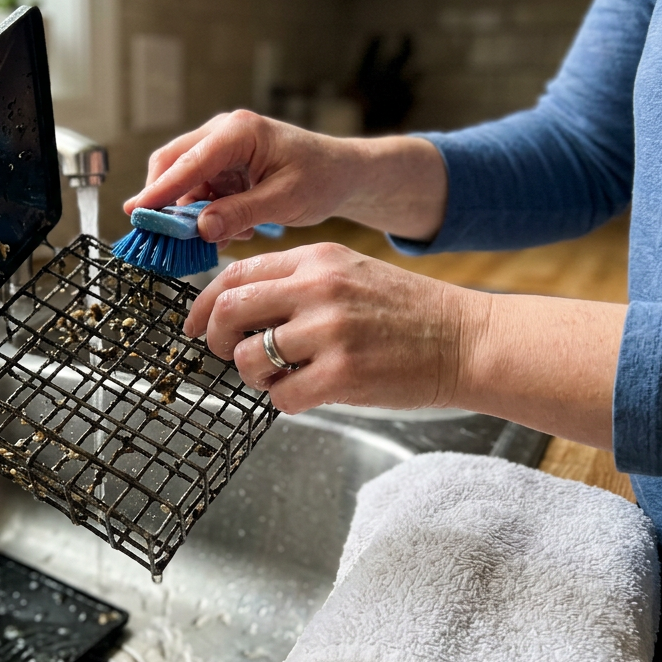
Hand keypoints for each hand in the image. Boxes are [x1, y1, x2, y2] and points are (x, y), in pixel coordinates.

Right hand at [124, 111, 361, 243]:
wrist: (341, 173)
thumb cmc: (320, 178)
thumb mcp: (285, 200)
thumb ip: (241, 213)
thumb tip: (201, 229)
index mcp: (239, 133)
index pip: (188, 162)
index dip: (159, 190)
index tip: (136, 213)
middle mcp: (223, 133)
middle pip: (172, 164)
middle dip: (164, 200)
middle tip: (159, 234)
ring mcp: (220, 149)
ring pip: (183, 181)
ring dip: (192, 213)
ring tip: (227, 234)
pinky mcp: (222, 166)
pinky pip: (198, 191)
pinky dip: (206, 213)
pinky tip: (235, 227)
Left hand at [184, 242, 481, 413]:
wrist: (466, 340)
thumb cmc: (409, 313)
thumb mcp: (350, 273)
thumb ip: (298, 282)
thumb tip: (238, 304)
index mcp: (317, 260)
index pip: (235, 273)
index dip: (204, 303)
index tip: (194, 324)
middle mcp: (318, 290)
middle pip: (229, 311)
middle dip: (215, 339)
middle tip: (225, 354)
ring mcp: (330, 332)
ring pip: (248, 358)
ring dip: (254, 375)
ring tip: (281, 375)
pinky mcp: (342, 375)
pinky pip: (281, 395)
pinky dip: (285, 400)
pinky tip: (308, 393)